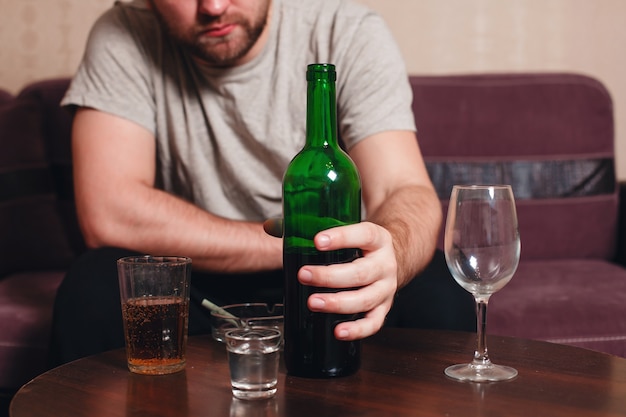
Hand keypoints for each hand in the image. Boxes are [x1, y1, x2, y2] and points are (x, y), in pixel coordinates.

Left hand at [298, 221, 397, 340]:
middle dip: (329, 276)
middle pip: (360, 272)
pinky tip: (338, 331)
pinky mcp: (384, 307)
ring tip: (313, 302)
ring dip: (337, 303)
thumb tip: (274, 227)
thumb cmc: (364, 244)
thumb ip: (319, 226)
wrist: (395, 255)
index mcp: (378, 239)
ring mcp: (386, 288)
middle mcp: (385, 264)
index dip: (341, 238)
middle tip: (304, 275)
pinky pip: (373, 322)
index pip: (363, 235)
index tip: (317, 241)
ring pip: (365, 299)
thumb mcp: (351, 228)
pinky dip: (356, 329)